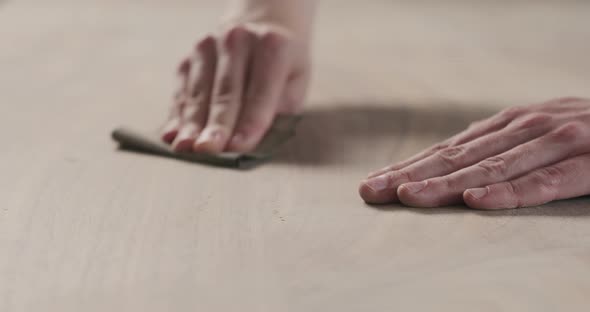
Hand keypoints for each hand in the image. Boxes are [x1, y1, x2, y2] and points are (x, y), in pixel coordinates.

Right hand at [161, 22, 310, 152]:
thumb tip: (254, 136)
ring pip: (200, 93)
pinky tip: (172, 135)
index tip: (239, 146)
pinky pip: (182, 92)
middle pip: (226, 92)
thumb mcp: (295, 81)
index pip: (260, 92)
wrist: (260, 25)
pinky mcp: (189, 57)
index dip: (250, 121)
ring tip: (185, 148)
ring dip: (192, 123)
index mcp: (273, 47)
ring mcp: (209, 46)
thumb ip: (280, 107)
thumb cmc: (282, 66)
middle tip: (208, 150)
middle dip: (216, 124)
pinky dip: (177, 115)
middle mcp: (238, 40)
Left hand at [359, 97, 589, 208]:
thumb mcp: (532, 133)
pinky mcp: (589, 161)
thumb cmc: (582, 131)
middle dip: (411, 176)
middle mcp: (523, 129)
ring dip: (447, 183)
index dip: (408, 167)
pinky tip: (477, 201)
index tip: (373, 184)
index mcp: (506, 126)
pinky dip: (510, 192)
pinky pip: (545, 181)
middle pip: (457, 158)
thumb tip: (447, 166)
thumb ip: (497, 148)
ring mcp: (555, 140)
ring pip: (492, 167)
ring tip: (410, 196)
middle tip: (373, 192)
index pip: (446, 150)